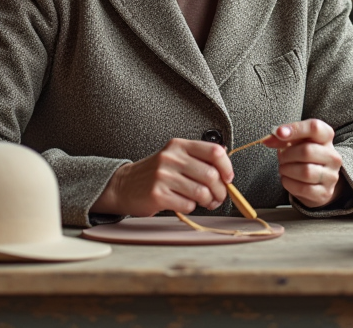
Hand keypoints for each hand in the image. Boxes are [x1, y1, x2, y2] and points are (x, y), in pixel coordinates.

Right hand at [93, 138, 232, 216]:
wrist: (124, 185)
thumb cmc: (156, 173)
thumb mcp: (175, 157)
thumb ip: (198, 158)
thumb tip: (226, 166)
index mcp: (179, 145)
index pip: (214, 151)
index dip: (227, 167)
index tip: (228, 178)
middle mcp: (171, 157)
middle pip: (211, 175)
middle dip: (220, 191)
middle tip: (218, 197)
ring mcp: (163, 176)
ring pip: (202, 192)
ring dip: (208, 201)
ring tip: (205, 202)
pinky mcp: (157, 194)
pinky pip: (188, 205)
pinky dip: (191, 207)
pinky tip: (184, 203)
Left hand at [262, 119, 343, 208]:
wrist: (315, 180)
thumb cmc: (303, 156)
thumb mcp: (295, 142)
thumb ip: (282, 138)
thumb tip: (268, 140)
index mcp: (326, 138)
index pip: (315, 127)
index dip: (295, 129)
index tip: (279, 133)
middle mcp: (333, 156)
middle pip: (307, 151)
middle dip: (287, 155)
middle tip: (282, 158)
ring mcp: (331, 176)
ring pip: (305, 172)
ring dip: (287, 170)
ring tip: (284, 168)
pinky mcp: (325, 192)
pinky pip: (303, 188)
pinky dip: (289, 183)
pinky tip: (287, 179)